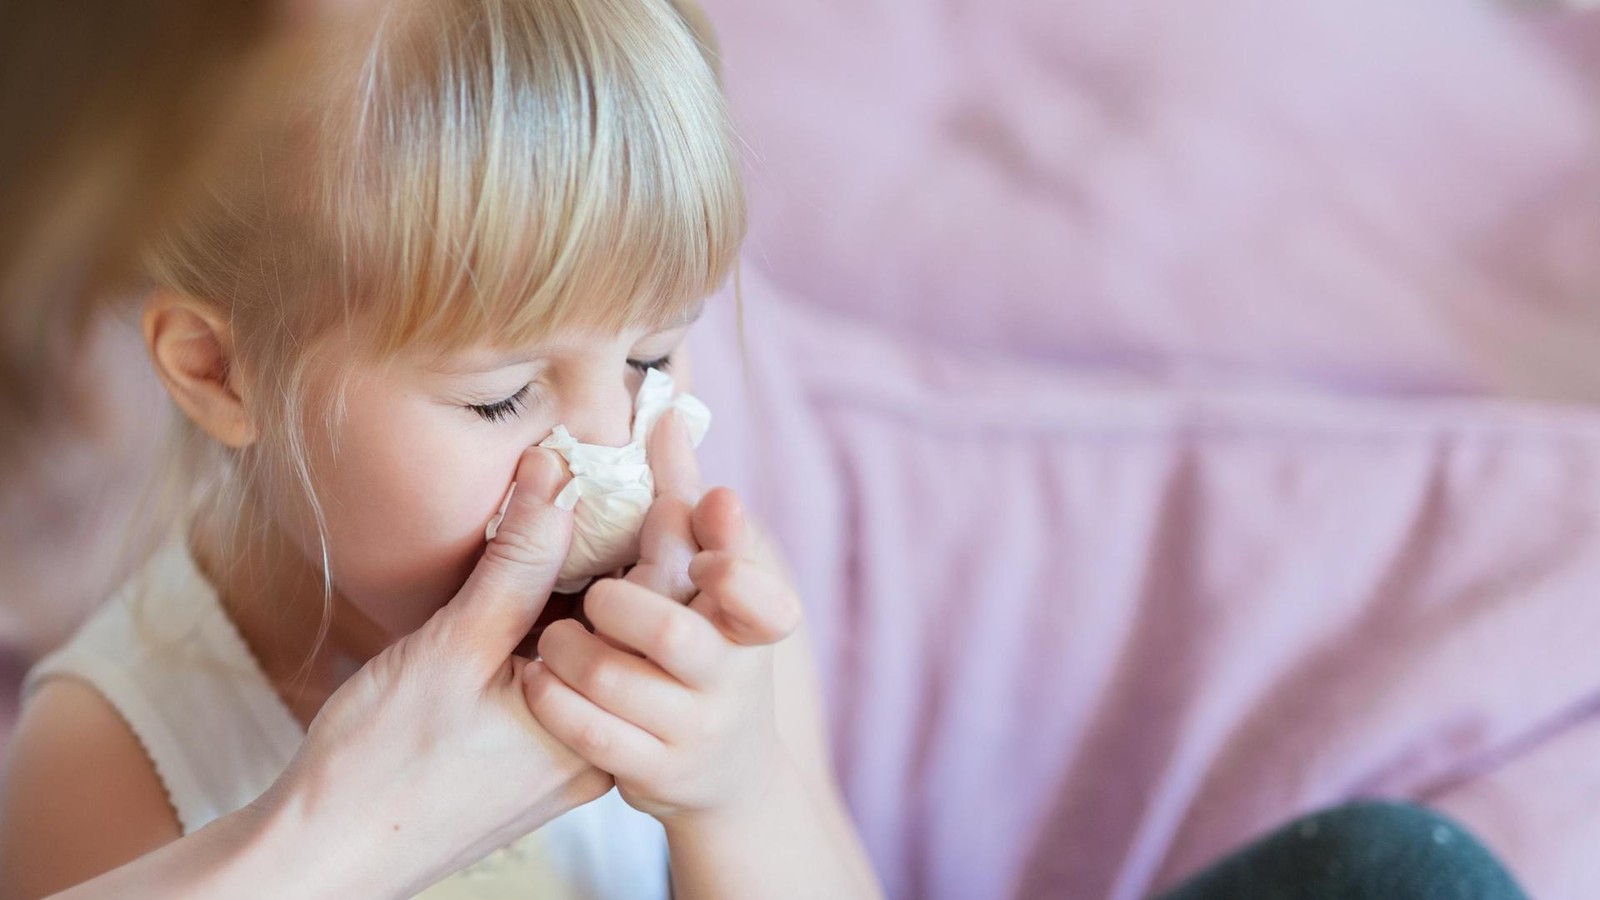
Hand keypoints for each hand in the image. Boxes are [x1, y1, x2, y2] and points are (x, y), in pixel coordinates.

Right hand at [256, 447, 614, 895]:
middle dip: (628, 550)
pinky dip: (557, 619)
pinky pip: (567, 672)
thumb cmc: (381, 762)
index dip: (658, 534)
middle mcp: (599, 745)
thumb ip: (518, 564)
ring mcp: (568, 752)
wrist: (326, 852)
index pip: (658, 614)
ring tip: (578, 509)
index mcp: (599, 727)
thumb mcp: (454, 648)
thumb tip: (559, 479)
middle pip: (636, 629)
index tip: (653, 469)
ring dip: (589, 581)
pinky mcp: (535, 753)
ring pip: (600, 648)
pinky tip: (539, 572)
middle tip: (620, 477)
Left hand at [523, 412, 803, 824]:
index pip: (763, 592)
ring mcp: (696, 731)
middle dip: (618, 602)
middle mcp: (734, 679)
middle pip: (672, 632)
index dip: (733, 555)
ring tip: (549, 636)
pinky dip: (554, 698)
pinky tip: (534, 677)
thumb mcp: (704, 580)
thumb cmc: (701, 649)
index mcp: (753, 623)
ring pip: (617, 681)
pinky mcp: (654, 774)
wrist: (727, 778)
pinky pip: (590, 735)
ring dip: (569, 648)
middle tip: (592, 591)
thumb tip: (665, 411)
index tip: (706, 511)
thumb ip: (682, 499)